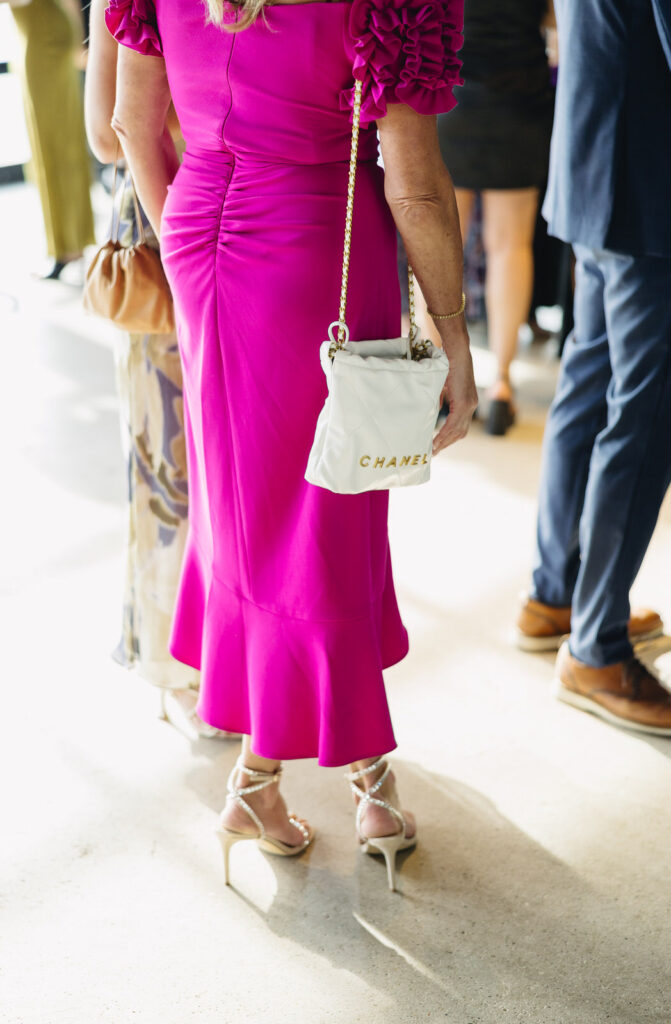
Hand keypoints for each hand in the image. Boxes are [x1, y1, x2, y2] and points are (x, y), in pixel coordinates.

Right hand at [432, 328, 477, 454]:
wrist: (456, 351)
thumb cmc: (448, 364)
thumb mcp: (443, 386)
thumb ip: (441, 400)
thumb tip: (433, 412)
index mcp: (467, 403)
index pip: (460, 427)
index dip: (449, 438)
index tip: (438, 447)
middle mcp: (471, 406)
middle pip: (460, 433)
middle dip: (446, 444)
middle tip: (434, 453)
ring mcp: (469, 405)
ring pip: (457, 431)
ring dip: (444, 442)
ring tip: (432, 450)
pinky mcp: (464, 402)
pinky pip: (454, 424)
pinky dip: (444, 434)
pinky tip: (435, 441)